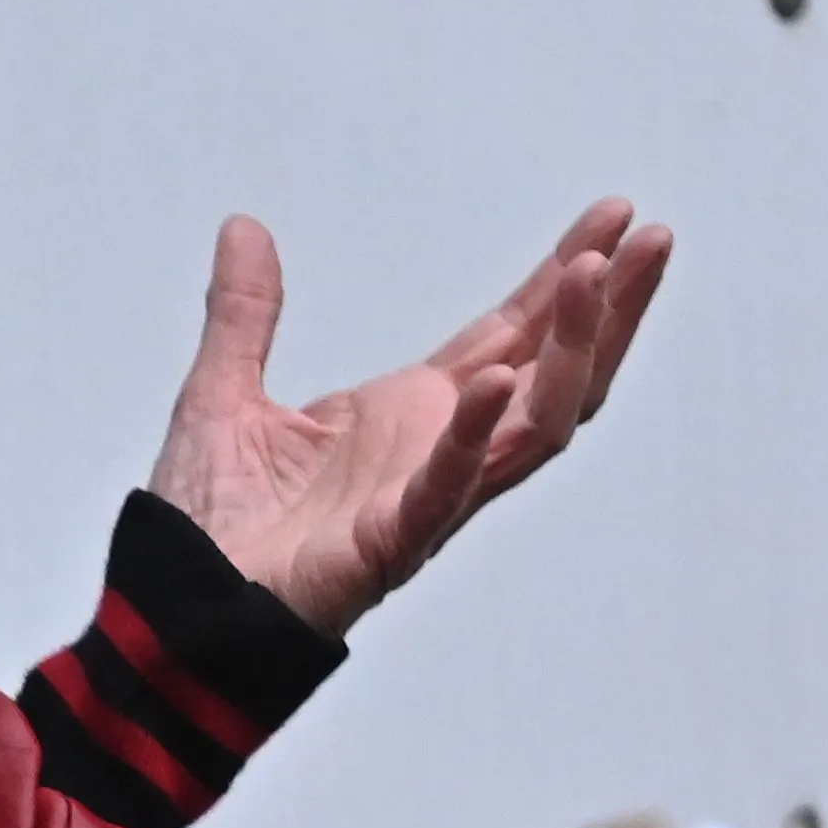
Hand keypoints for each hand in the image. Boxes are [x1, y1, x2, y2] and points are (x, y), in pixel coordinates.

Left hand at [144, 199, 668, 627]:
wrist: (176, 609)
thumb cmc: (212, 525)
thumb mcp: (224, 390)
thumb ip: (244, 313)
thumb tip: (244, 226)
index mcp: (412, 416)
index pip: (513, 336)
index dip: (563, 279)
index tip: (615, 218)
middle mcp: (438, 452)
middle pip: (552, 374)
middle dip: (607, 306)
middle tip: (651, 236)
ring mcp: (424, 499)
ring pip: (533, 428)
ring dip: (572, 353)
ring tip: (594, 277)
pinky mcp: (389, 545)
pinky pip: (446, 490)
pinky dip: (474, 438)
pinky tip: (497, 381)